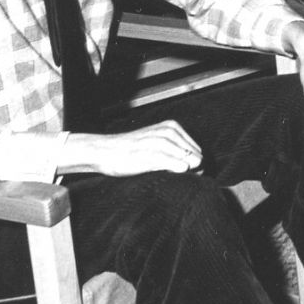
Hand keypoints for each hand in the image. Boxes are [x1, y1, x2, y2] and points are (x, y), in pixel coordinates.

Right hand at [64, 121, 203, 176]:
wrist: (104, 151)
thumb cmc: (130, 151)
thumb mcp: (155, 144)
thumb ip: (176, 152)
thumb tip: (199, 165)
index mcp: (172, 127)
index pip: (197, 151)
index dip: (193, 165)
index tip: (181, 173)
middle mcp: (169, 131)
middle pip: (196, 157)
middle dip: (192, 170)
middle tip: (174, 176)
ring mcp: (162, 141)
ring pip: (190, 162)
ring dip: (184, 173)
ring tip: (164, 174)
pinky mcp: (154, 153)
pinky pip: (179, 167)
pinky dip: (176, 173)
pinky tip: (163, 175)